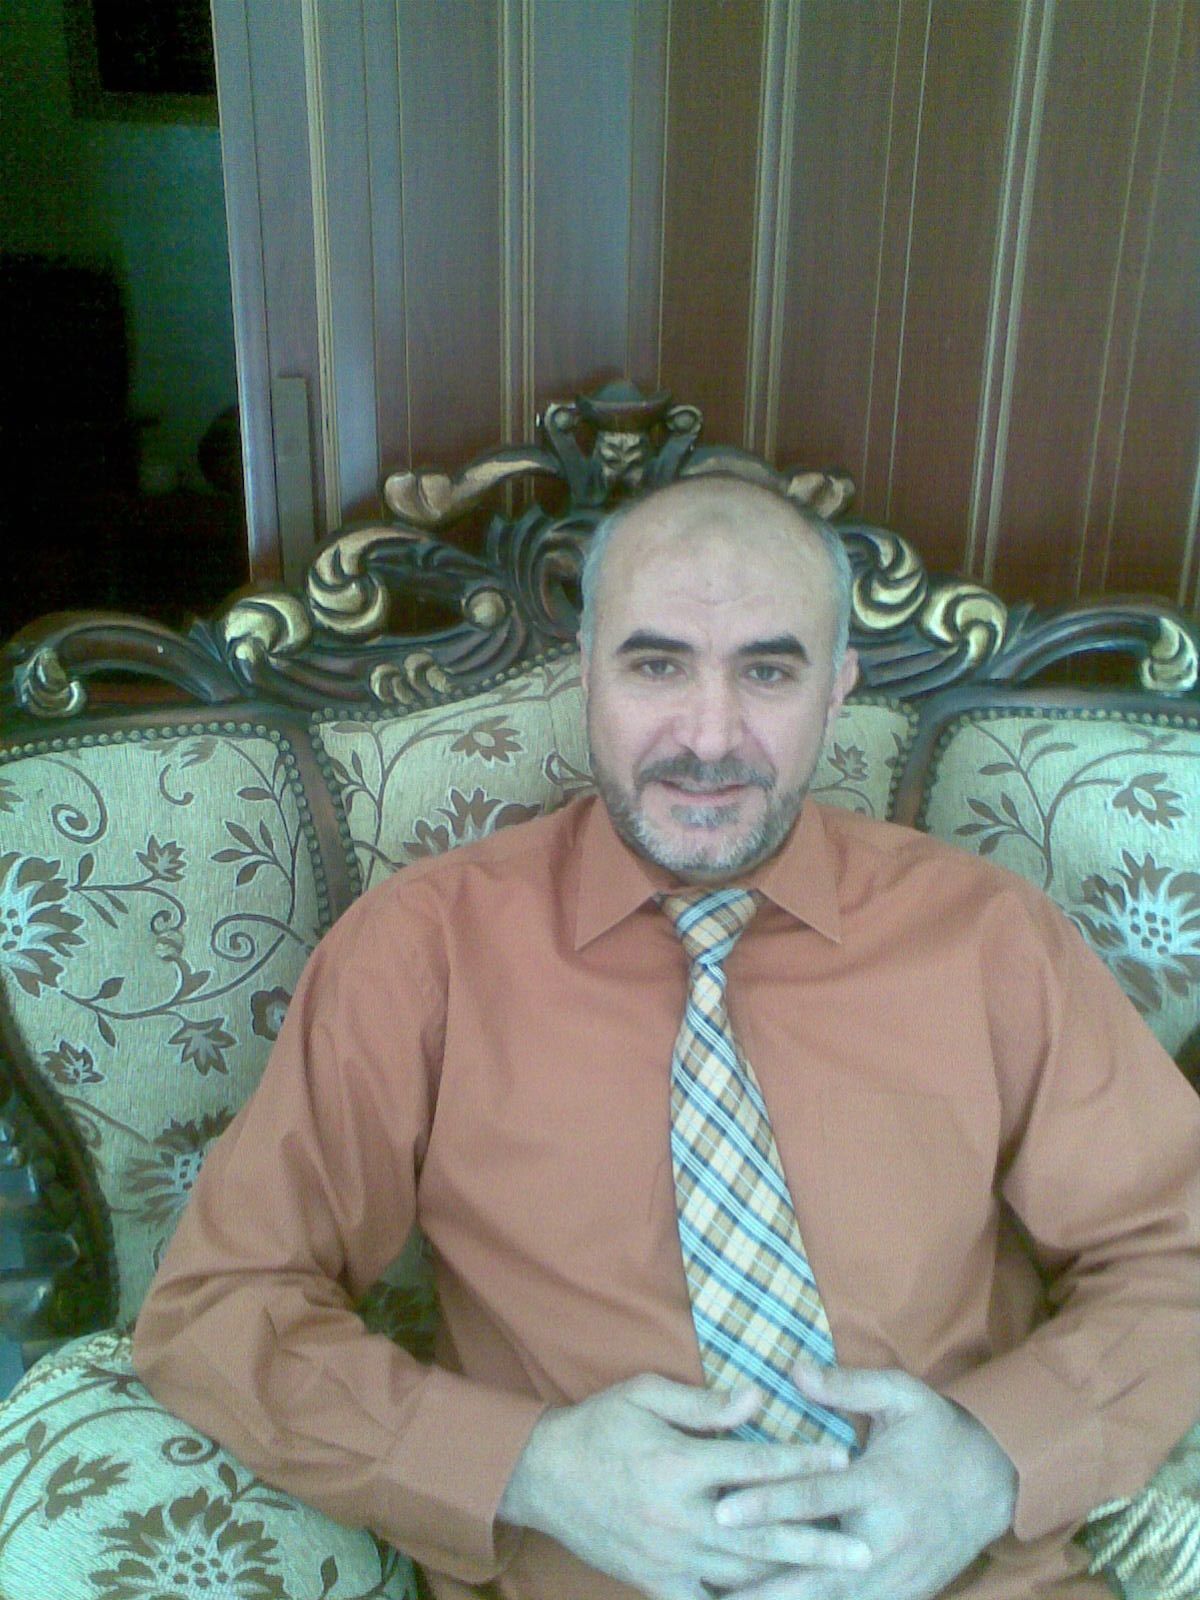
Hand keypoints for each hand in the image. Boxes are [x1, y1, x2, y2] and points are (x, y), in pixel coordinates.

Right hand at [498, 1373, 869, 1599]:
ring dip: (792, 1576)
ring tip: (838, 1580)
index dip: (801, 1460)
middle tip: (865, 1548)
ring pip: (742, 1574)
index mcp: (677, 1464)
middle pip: (761, 1533)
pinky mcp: (655, 1583)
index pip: (754, 1465)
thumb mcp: (645, 1395)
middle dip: (817, 1541)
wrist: (541, 1477)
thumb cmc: (598, 1426)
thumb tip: (759, 1398)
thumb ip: (706, 1404)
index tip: (844, 1458)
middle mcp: (678, 1517)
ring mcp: (668, 1557)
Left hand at [711, 1365, 1018, 1598]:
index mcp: (880, 1484)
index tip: (722, 1512)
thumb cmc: (939, 1433)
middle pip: (815, 1569)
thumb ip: (847, 1385)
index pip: (814, 1498)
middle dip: (761, 1581)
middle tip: (711, 1583)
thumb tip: (794, 1369)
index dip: (767, 1505)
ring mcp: (894, 1576)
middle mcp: (883, 1538)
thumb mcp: (901, 1395)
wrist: (996, 1484)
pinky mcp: (901, 1596)